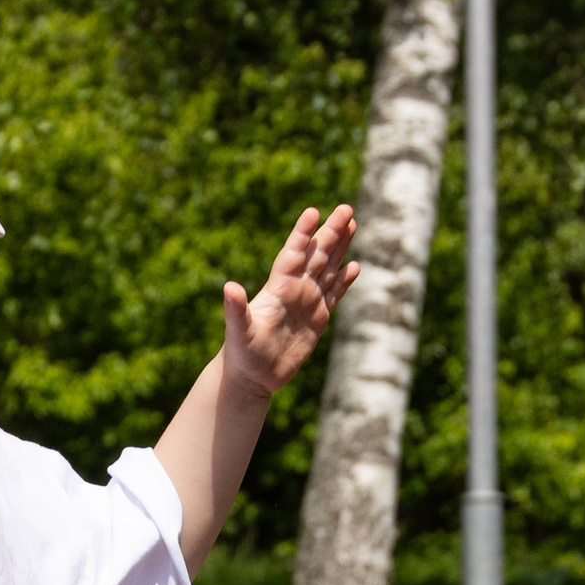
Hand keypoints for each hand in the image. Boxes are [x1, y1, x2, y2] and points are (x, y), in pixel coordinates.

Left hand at [221, 207, 358, 396]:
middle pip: (317, 255)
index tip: (313, 212)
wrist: (252, 376)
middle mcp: (294, 290)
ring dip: (340, 248)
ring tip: (352, 224)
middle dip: (331, 232)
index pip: (294, 254)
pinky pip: (334, 294)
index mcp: (278, 288)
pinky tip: (354, 266)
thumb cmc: (241, 353)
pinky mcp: (317, 319)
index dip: (303, 233)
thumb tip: (229, 287)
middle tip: (346, 208)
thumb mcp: (238, 330)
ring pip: (328, 268)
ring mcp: (307, 302)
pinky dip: (344, 280)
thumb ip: (236, 309)